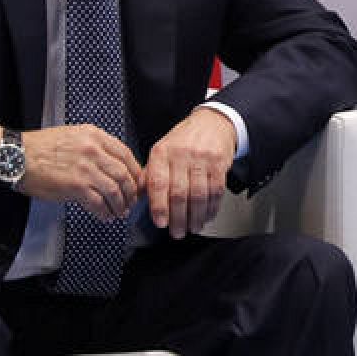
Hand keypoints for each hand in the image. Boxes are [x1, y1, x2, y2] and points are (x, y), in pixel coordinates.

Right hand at [19, 125, 143, 219]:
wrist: (17, 157)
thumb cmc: (41, 147)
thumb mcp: (73, 135)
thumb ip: (94, 147)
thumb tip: (112, 165)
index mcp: (95, 136)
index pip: (126, 154)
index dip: (135, 171)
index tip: (136, 182)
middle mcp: (93, 150)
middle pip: (124, 174)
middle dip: (131, 192)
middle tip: (131, 201)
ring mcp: (85, 169)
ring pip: (115, 190)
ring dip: (120, 204)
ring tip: (119, 212)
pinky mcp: (75, 186)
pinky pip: (98, 202)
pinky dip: (104, 212)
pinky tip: (105, 216)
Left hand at [144, 107, 235, 237]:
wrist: (212, 123)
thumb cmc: (183, 140)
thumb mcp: (161, 151)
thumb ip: (150, 174)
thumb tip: (136, 199)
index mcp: (162, 153)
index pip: (158, 183)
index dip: (159, 206)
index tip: (160, 222)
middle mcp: (181, 155)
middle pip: (179, 193)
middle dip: (178, 217)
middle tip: (177, 232)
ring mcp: (202, 159)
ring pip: (199, 195)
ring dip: (196, 216)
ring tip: (193, 227)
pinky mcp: (220, 164)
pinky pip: (216, 191)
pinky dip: (212, 207)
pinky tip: (207, 216)